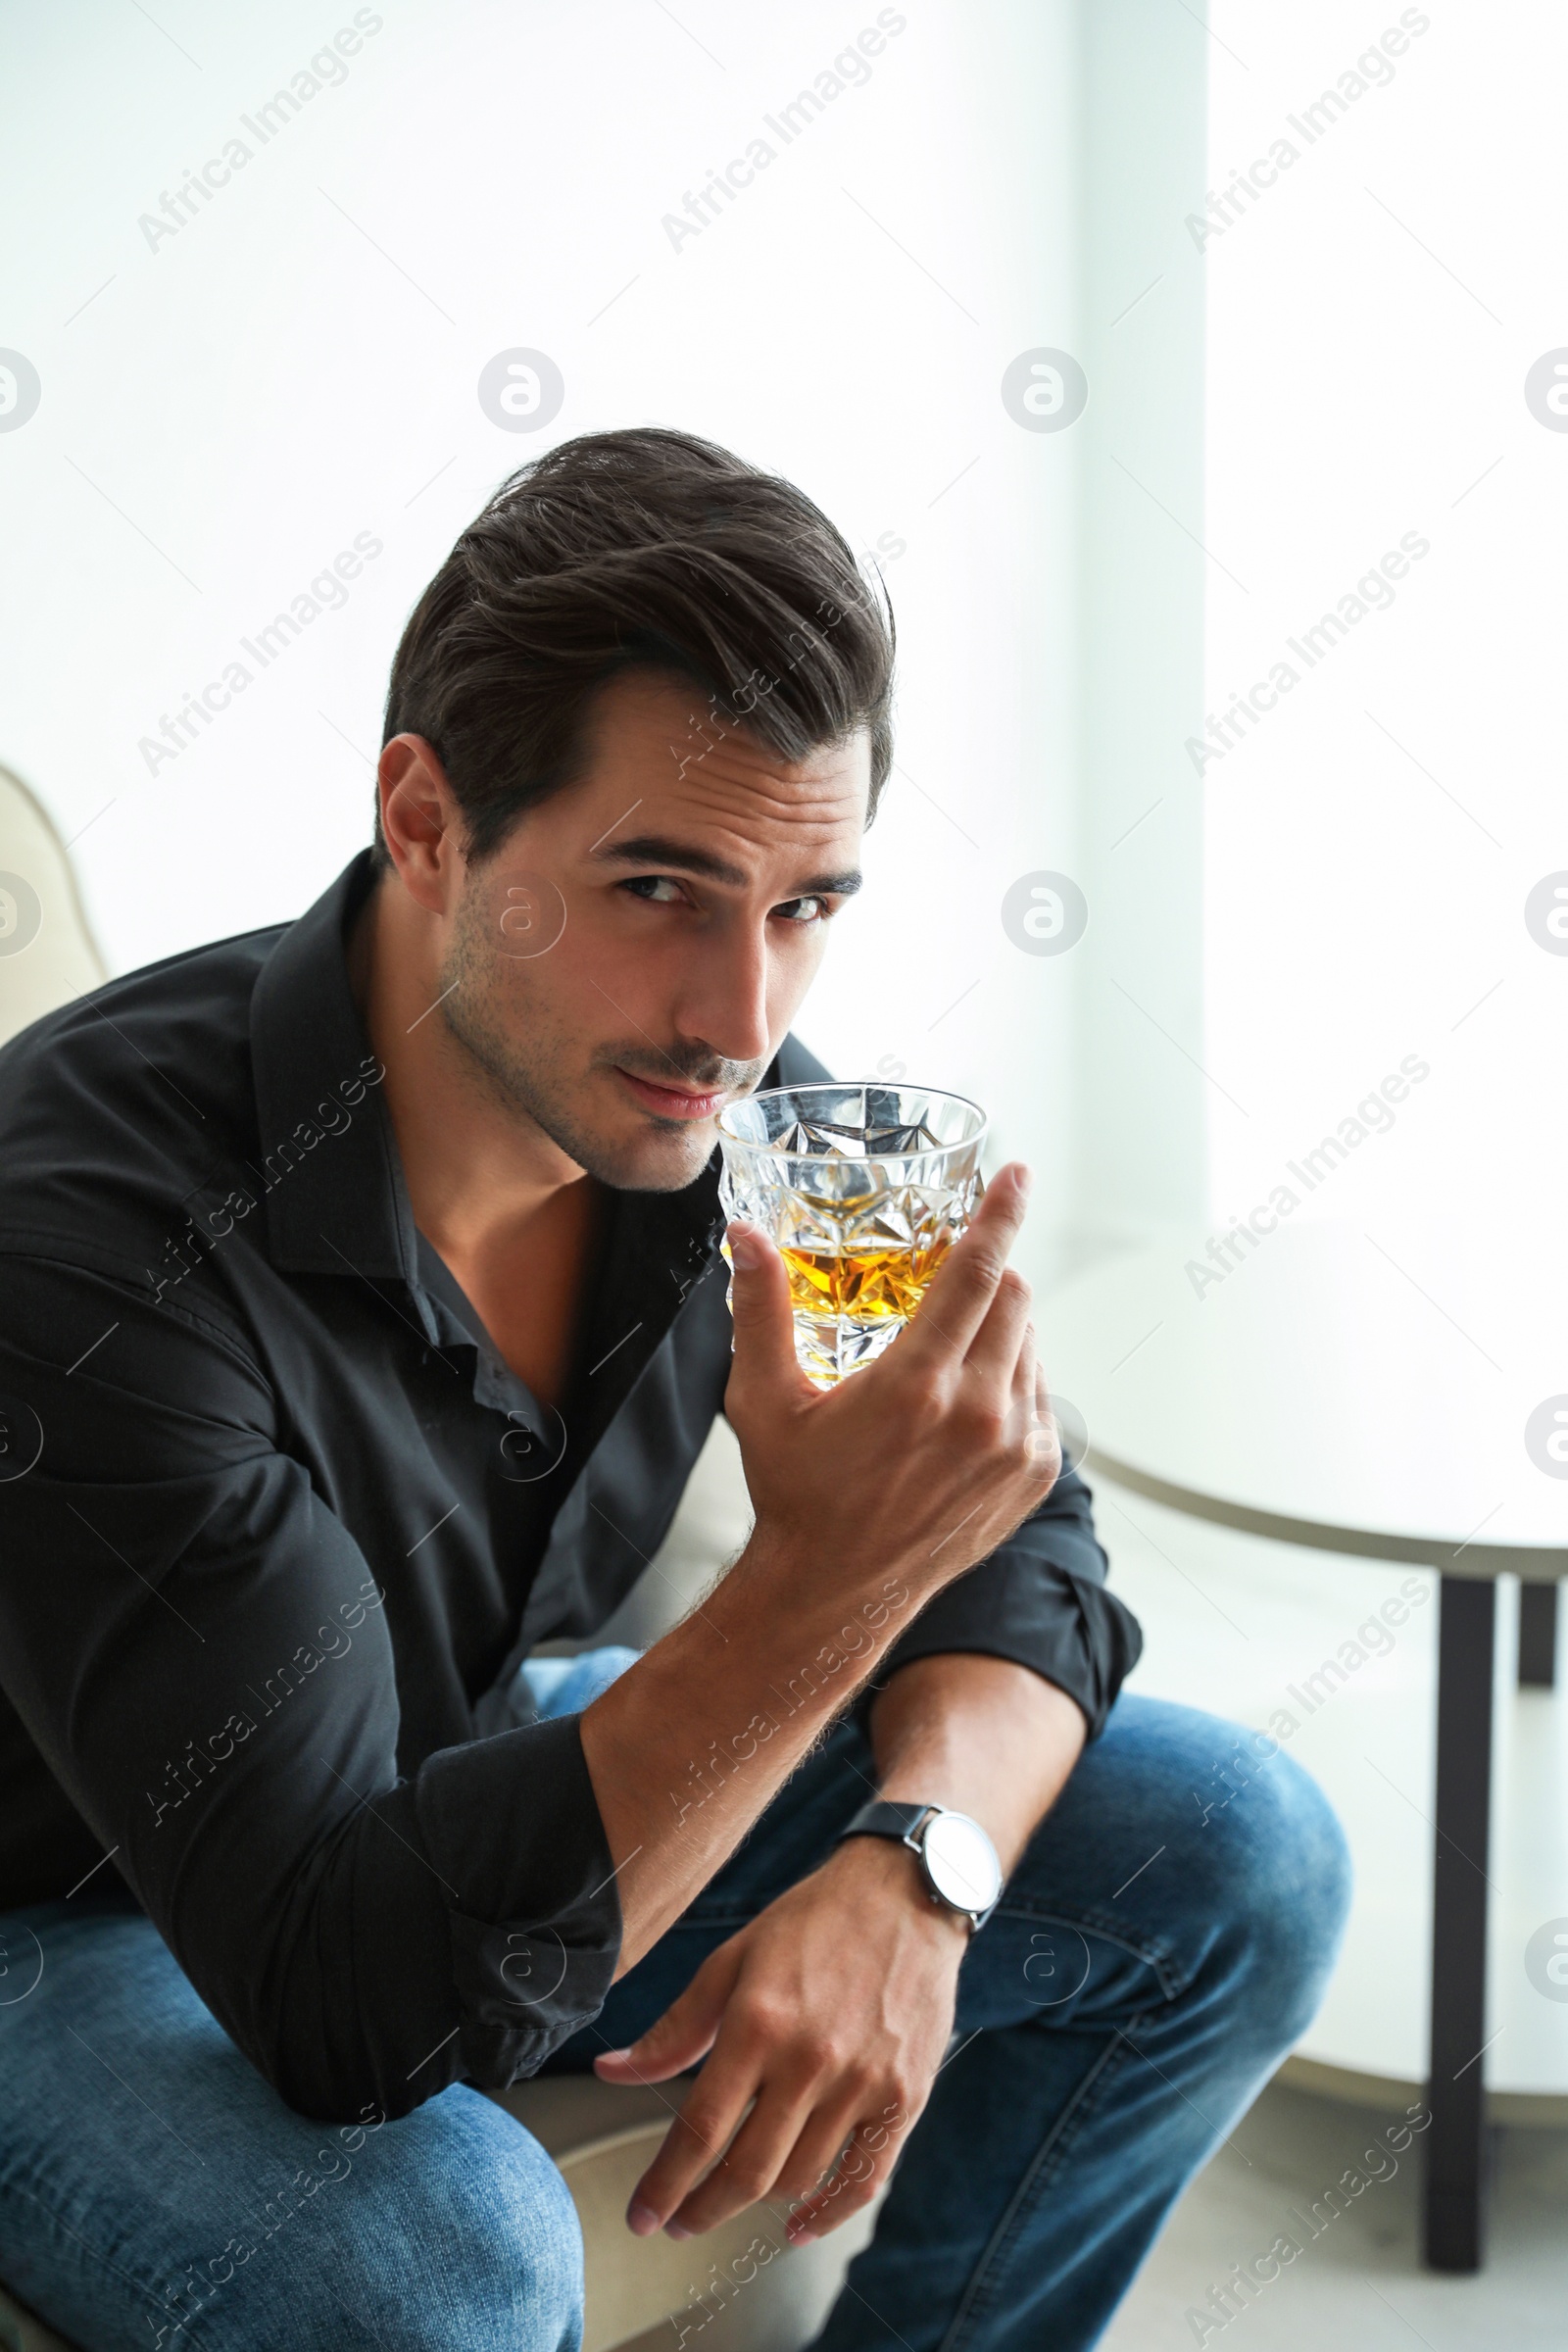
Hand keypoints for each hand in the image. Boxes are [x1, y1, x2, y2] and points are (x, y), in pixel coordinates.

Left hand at [595, 1837, 962, 2240]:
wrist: (906, 1895)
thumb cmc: (812, 1922)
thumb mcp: (733, 1960)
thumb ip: (676, 2028)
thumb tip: (613, 2072)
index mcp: (758, 2023)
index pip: (700, 2129)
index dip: (665, 2184)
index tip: (642, 2215)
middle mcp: (811, 2060)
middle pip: (747, 2170)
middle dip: (702, 2209)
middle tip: (678, 2222)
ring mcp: (863, 2083)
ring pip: (798, 2179)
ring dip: (755, 2205)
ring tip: (731, 2198)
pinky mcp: (906, 2097)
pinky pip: (864, 2179)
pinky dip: (827, 2214)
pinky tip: (797, 2225)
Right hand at [724, 1162, 1058, 1610]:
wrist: (835, 1591)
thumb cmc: (796, 1494)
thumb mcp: (764, 1399)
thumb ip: (761, 1310)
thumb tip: (744, 1236)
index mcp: (916, 1387)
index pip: (977, 1272)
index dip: (1001, 1213)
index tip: (1017, 1174)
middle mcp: (979, 1415)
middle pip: (1013, 1298)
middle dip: (987, 1271)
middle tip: (947, 1278)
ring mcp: (1016, 1448)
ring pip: (1030, 1344)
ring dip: (999, 1327)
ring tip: (943, 1355)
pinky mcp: (1036, 1475)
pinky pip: (1039, 1394)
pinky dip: (1011, 1378)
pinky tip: (964, 1401)